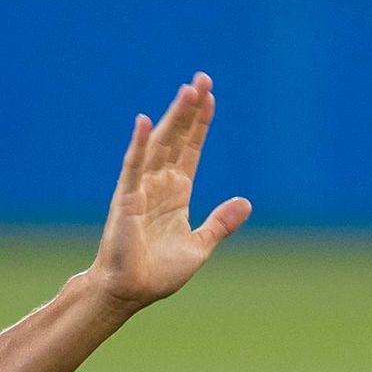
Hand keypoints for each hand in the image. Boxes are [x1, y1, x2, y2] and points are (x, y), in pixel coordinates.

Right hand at [87, 73, 252, 314]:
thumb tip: (246, 202)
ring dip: (173, 117)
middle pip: (177, 138)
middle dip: (189, 109)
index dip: (200, 124)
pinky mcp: (126, 198)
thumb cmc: (157, 273)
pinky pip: (133, 166)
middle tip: (201, 79)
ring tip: (187, 90)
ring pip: (160, 144)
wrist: (130, 292)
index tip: (211, 98)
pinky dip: (139, 144)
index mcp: (176, 194)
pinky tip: (147, 122)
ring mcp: (141, 188)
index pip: (190, 150)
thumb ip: (220, 223)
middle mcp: (159, 185)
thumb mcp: (199, 246)